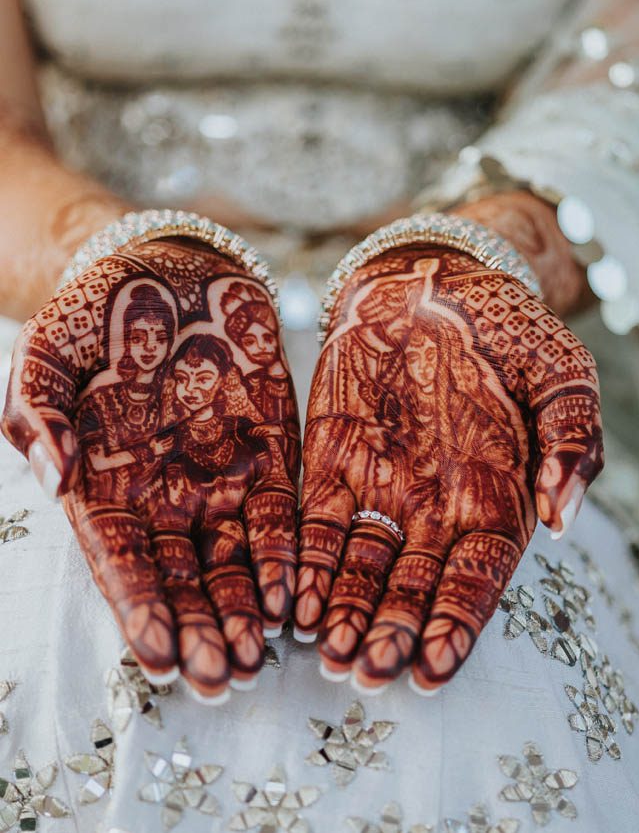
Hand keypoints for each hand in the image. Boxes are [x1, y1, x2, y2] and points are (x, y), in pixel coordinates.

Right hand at [2, 236, 299, 701]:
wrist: (164, 266)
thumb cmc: (94, 314)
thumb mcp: (46, 354)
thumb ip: (39, 414)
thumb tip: (56, 476)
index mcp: (107, 484)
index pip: (122, 561)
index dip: (140, 609)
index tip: (159, 657)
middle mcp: (165, 492)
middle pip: (184, 576)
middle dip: (201, 628)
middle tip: (221, 678)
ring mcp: (220, 474)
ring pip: (235, 556)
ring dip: (246, 607)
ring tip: (260, 654)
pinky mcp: (269, 448)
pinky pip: (280, 509)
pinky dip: (285, 551)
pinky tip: (294, 591)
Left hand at [295, 239, 601, 693]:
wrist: (431, 278)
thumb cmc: (504, 324)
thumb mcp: (561, 373)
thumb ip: (573, 441)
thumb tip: (562, 516)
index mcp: (496, 496)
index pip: (477, 578)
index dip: (458, 624)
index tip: (435, 667)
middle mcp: (436, 506)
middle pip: (413, 587)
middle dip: (391, 633)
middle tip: (368, 673)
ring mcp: (382, 488)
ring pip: (362, 567)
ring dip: (346, 612)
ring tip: (329, 654)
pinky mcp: (332, 463)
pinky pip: (318, 523)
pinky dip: (308, 563)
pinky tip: (295, 600)